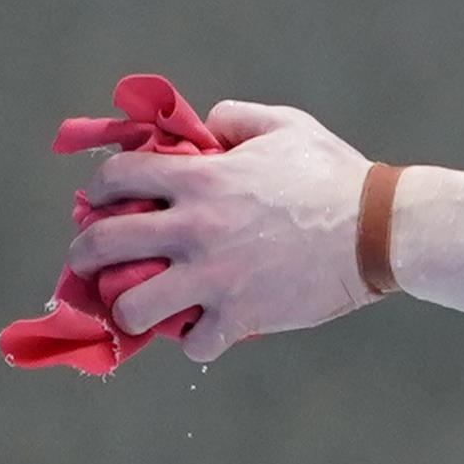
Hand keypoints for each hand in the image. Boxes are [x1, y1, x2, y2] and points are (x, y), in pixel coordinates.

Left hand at [67, 101, 380, 363]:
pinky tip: (206, 328)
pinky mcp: (240, 315)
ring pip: (131, 308)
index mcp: (203, 179)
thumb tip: (205, 126)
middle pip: (103, 245)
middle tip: (92, 262)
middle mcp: (196, 228)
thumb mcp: (287, 126)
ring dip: (130, 308)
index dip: (99, 188)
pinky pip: (194, 344)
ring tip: (143, 305)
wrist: (378, 229)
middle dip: (84, 254)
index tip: (100, 200)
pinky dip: (196, 340)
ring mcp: (214, 276)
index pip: (118, 177)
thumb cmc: (335, 175)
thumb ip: (236, 119)